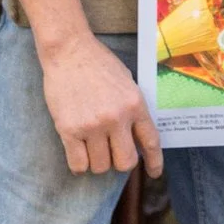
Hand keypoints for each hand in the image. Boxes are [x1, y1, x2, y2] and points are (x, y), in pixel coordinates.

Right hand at [39, 32, 163, 176]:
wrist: (69, 50)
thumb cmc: (98, 63)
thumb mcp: (127, 82)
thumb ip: (133, 109)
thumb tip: (137, 137)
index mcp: (135, 104)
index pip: (150, 142)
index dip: (154, 162)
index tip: (153, 173)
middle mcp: (116, 118)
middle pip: (125, 162)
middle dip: (120, 162)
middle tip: (112, 153)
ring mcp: (92, 125)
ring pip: (101, 166)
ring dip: (97, 161)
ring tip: (91, 146)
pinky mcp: (69, 129)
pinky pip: (78, 165)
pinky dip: (79, 164)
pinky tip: (78, 151)